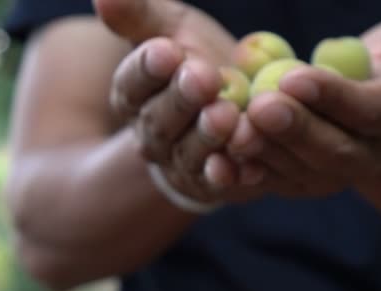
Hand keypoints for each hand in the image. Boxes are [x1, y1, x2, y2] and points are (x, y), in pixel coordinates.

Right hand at [94, 0, 268, 203]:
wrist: (230, 109)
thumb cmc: (198, 63)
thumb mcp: (172, 32)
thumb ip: (141, 17)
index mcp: (135, 94)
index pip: (133, 82)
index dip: (148, 68)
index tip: (166, 50)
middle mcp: (152, 133)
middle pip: (159, 120)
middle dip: (181, 99)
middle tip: (203, 78)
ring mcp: (180, 162)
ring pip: (190, 153)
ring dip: (207, 137)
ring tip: (227, 117)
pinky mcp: (210, 184)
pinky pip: (219, 182)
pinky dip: (232, 175)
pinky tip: (248, 166)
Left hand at [228, 0, 380, 196]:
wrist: (371, 117)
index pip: (367, 111)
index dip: (332, 96)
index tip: (294, 77)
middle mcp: (366, 157)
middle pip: (331, 151)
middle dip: (294, 129)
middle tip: (259, 106)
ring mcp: (331, 177)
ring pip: (298, 171)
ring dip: (264, 152)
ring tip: (232, 128)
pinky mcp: (300, 184)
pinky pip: (272, 183)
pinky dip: (244, 176)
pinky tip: (216, 161)